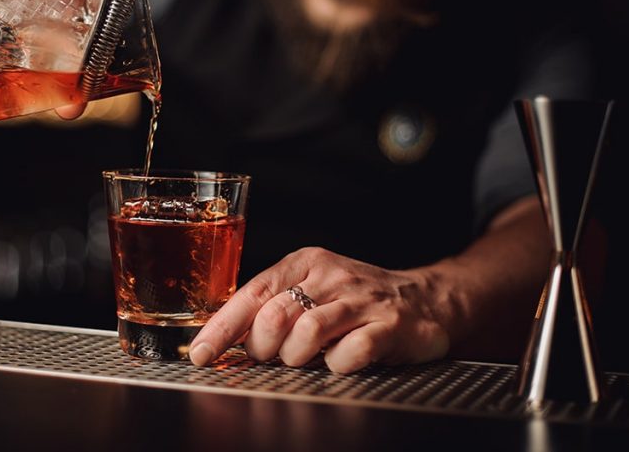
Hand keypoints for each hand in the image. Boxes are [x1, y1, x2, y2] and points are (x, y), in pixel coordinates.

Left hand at [188, 247, 450, 373]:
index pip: (252, 292)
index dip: (222, 327)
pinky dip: (338, 365)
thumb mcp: (310, 290)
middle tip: (272, 356)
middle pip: (275, 315)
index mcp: (305, 263)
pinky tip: (342, 360)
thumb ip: (270, 308)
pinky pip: (351, 352)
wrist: (426, 299)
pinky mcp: (390, 325)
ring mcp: (362, 299)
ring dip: (297, 356)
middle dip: (262, 347)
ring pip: (308, 331)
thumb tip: (222, 339)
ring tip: (307, 358)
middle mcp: (331, 275)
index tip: (201, 353)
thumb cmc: (355, 300)